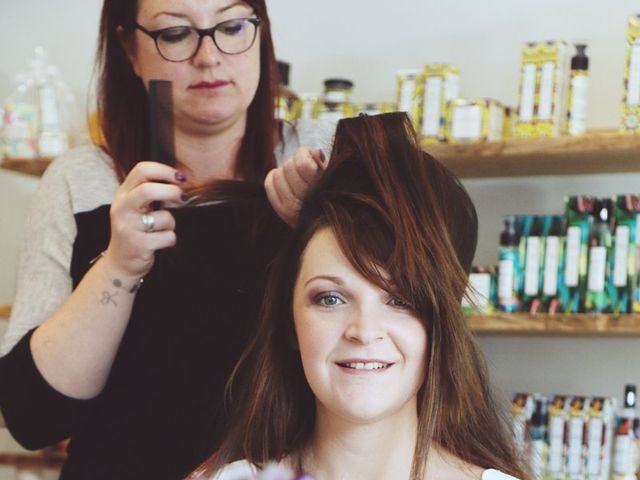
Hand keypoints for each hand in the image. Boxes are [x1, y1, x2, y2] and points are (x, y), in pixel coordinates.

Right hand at [105, 162, 186, 278]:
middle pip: (148, 190)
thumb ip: (152, 192)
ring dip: (171, 224)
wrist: (120, 262)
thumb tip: (180, 180)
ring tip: (161, 230)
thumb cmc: (134, 230)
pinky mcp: (138, 244)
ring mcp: (128, 226)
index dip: (165, 171)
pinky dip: (170, 240)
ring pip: (164, 217)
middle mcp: (122, 208)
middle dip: (172, 192)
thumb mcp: (135, 206)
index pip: (142, 170)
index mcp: (123, 194)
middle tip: (183, 197)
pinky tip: (159, 243)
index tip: (181, 178)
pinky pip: (168, 237)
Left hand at [265, 147, 327, 226]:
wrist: (331, 218)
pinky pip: (269, 184)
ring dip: (286, 171)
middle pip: (288, 166)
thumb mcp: (334, 172)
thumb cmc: (333, 187)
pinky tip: (287, 181)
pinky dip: (275, 177)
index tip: (313, 157)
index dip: (304, 154)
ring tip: (298, 177)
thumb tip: (316, 152)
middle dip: (296, 162)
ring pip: (278, 174)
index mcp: (321, 188)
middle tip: (306, 169)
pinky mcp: (283, 211)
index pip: (301, 164)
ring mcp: (292, 208)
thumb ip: (325, 162)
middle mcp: (306, 201)